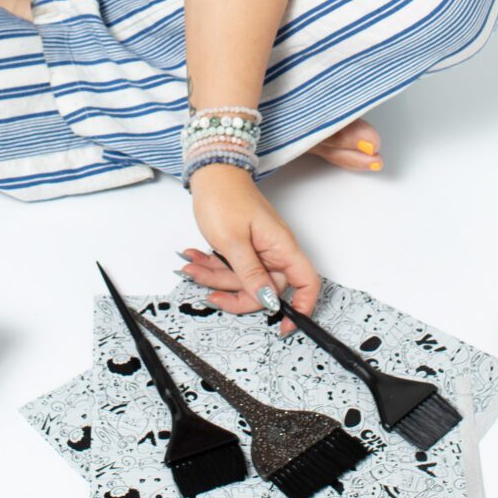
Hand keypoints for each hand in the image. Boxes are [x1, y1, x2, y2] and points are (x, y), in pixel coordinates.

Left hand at [179, 166, 320, 337]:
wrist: (211, 171)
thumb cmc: (224, 198)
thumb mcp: (233, 241)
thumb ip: (250, 274)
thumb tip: (269, 300)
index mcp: (281, 247)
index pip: (306, 282)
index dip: (301, 307)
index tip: (284, 327)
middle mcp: (274, 250)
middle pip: (264, 289)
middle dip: (232, 291)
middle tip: (208, 288)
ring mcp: (258, 249)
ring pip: (242, 279)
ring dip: (214, 276)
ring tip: (191, 265)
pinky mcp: (244, 247)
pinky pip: (232, 267)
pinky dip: (212, 265)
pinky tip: (195, 257)